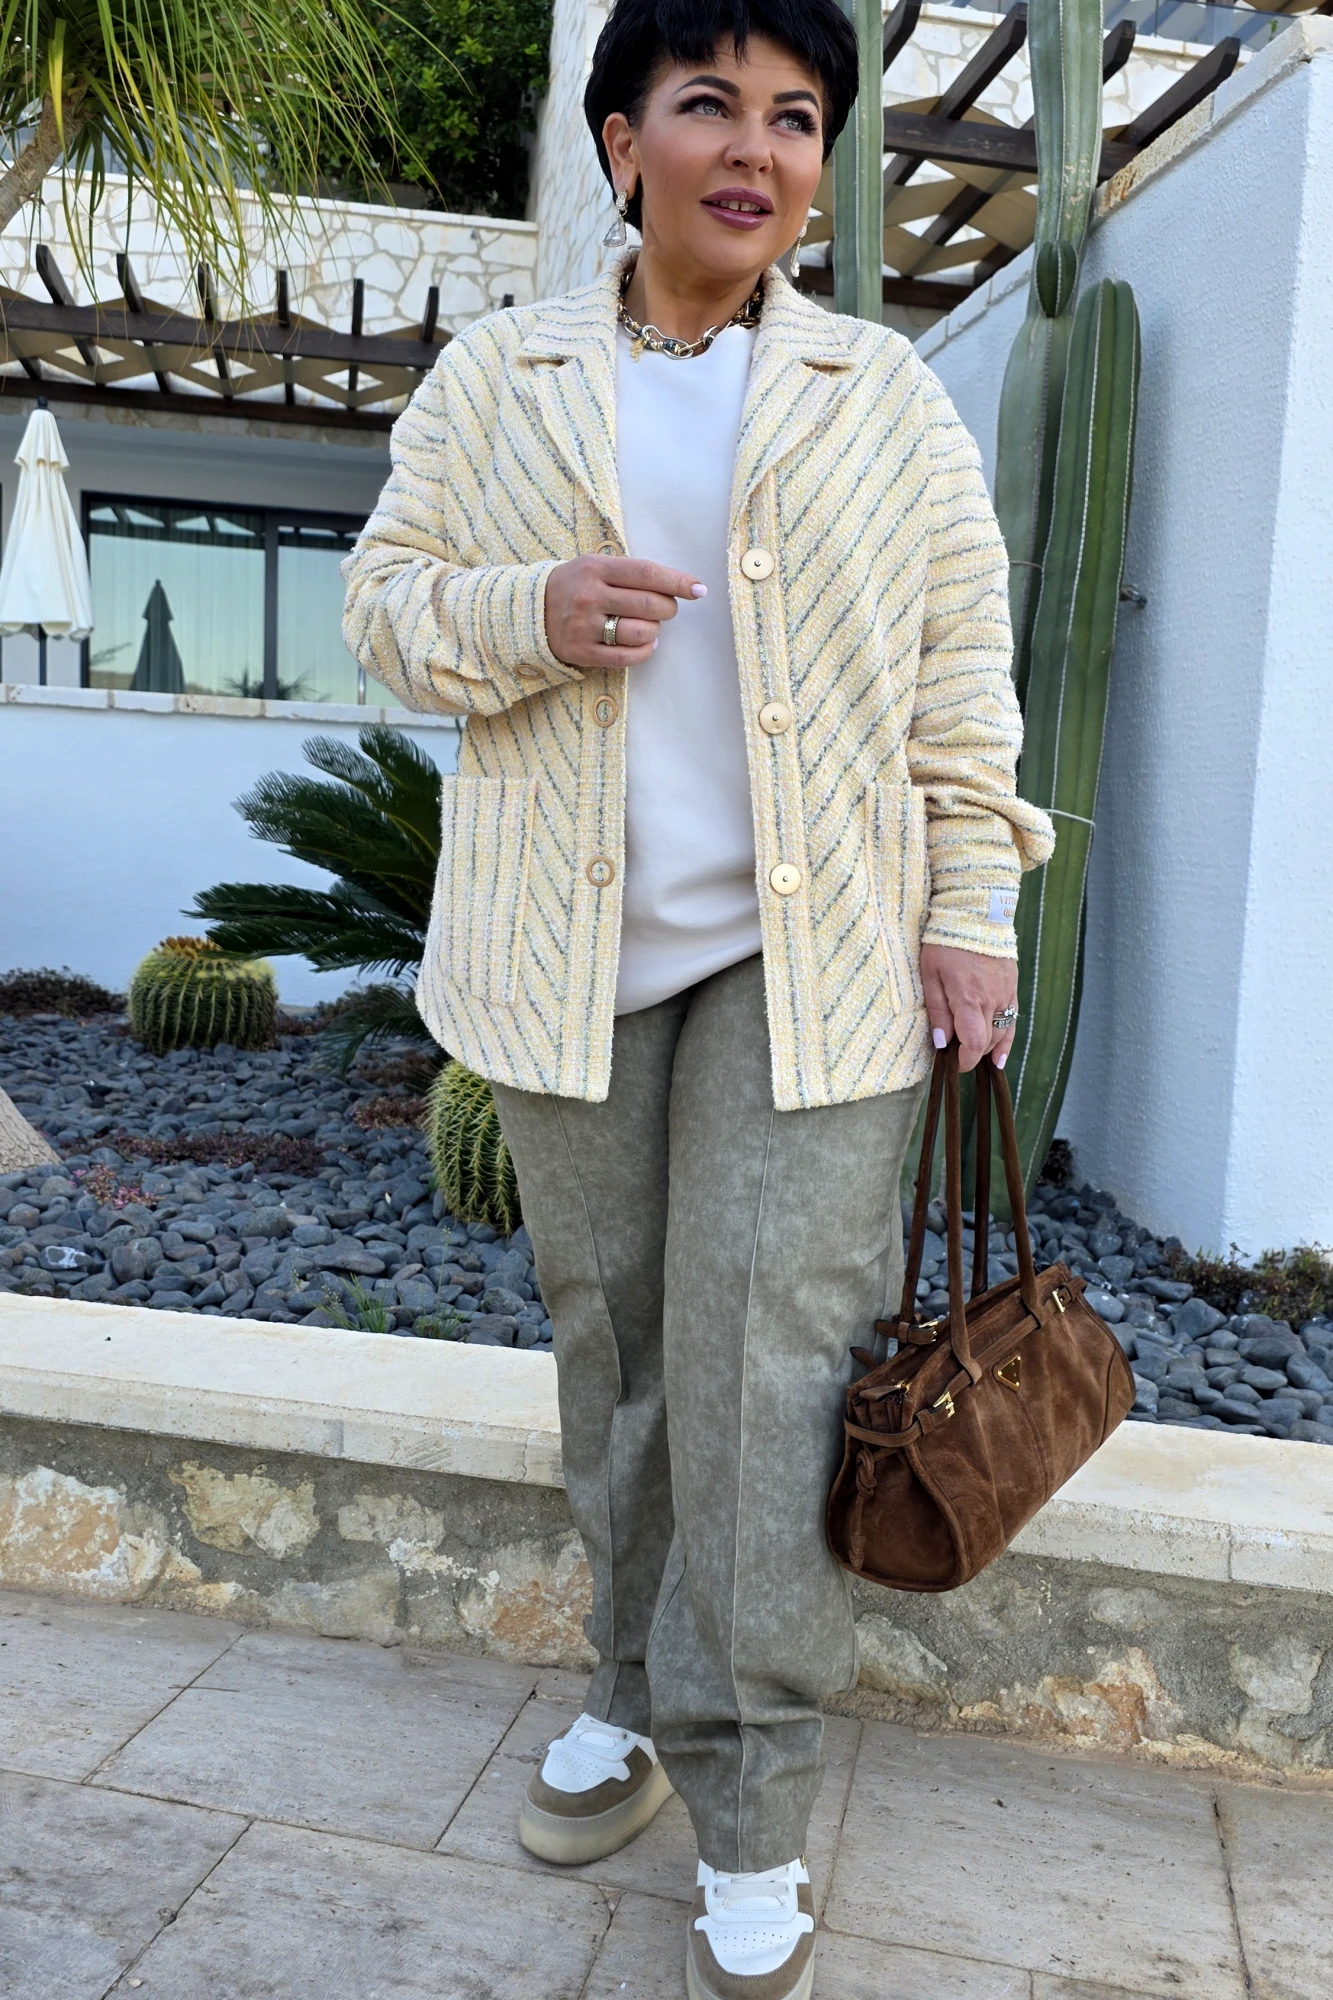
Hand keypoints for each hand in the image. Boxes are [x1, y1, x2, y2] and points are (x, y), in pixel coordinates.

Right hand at [544, 555, 703, 671]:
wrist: (531, 611)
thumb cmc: (576, 585)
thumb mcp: (596, 566)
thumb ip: (632, 573)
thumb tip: (679, 587)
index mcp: (596, 568)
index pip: (646, 573)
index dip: (677, 582)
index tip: (699, 589)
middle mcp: (589, 596)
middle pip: (648, 604)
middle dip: (668, 608)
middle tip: (665, 608)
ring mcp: (584, 626)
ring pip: (641, 632)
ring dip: (654, 630)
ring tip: (647, 625)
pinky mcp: (582, 652)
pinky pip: (627, 657)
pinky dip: (644, 651)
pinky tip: (644, 643)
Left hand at [919, 944, 1017, 1073]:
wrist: (976, 914)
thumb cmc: (946, 943)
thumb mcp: (930, 975)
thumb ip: (937, 1011)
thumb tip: (941, 1042)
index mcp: (969, 999)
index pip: (973, 1044)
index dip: (964, 1061)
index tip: (953, 1064)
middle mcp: (992, 1000)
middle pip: (987, 1042)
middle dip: (972, 1055)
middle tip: (956, 1056)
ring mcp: (1005, 994)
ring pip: (1001, 1033)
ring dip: (989, 1049)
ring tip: (977, 1060)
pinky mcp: (1012, 987)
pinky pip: (1013, 1020)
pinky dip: (1007, 1040)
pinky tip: (1000, 1056)